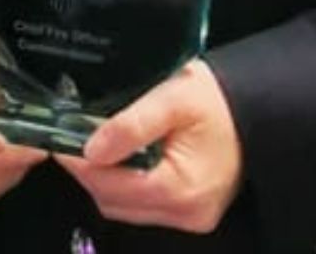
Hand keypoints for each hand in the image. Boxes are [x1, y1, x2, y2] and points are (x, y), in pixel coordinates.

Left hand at [54, 59, 242, 233]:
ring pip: (126, 207)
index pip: (114, 187)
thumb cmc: (219, 99)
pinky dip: (125, 183)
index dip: (81, 164)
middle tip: (70, 136)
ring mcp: (189, 216)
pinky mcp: (190, 210)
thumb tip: (90, 148)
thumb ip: (131, 124)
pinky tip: (120, 156)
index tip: (58, 140)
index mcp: (182, 189)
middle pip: (116, 202)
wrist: (257, 107)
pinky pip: (144, 204)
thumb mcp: (173, 98)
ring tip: (92, 142)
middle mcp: (186, 213)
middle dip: (89, 172)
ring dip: (105, 179)